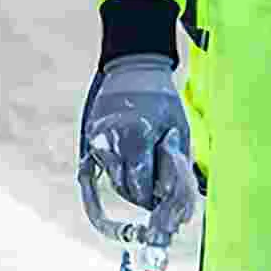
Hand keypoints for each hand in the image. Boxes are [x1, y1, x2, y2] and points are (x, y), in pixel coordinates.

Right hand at [79, 54, 195, 215]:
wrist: (135, 69)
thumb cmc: (163, 102)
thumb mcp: (179, 130)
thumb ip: (176, 165)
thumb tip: (172, 200)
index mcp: (137, 136)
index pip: (142, 187)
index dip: (155, 199)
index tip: (165, 201)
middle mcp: (112, 138)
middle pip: (126, 189)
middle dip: (143, 196)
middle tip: (157, 195)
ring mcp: (98, 139)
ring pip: (115, 182)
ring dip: (131, 186)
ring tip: (146, 178)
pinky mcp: (91, 138)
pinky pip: (100, 171)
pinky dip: (113, 179)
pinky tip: (124, 181)